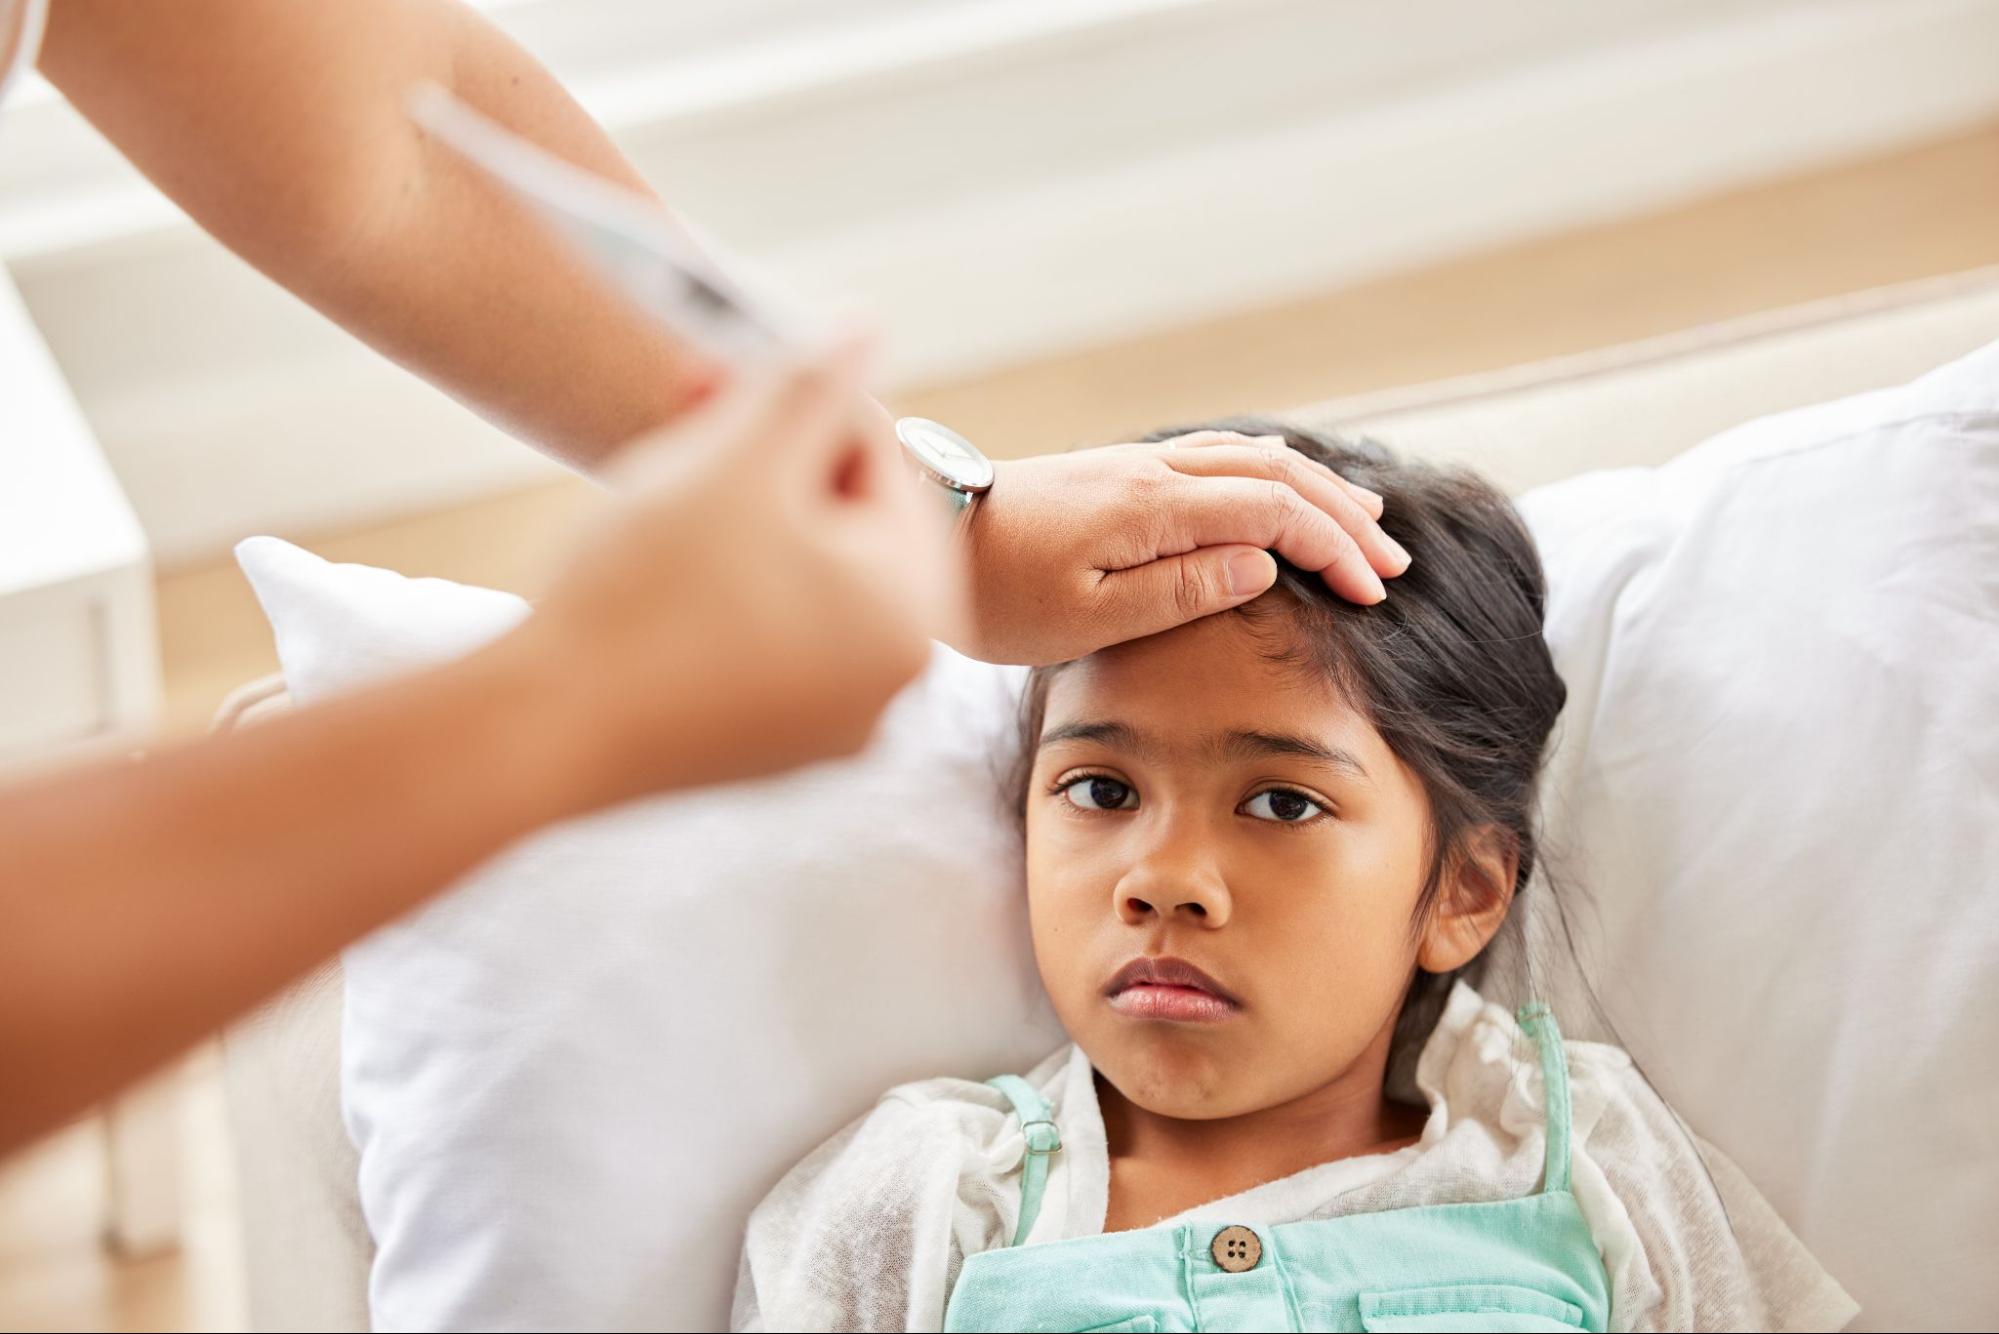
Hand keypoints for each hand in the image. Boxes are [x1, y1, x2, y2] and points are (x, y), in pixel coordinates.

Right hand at [508, 336, 958, 804]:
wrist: (542, 731)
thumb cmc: (646, 590)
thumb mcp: (737, 459)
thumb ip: (813, 383)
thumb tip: (867, 327)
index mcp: (913, 610)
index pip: (881, 462)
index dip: (796, 405)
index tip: (711, 379)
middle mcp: (894, 681)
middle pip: (846, 526)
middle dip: (766, 462)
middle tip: (682, 417)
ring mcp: (834, 725)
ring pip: (801, 579)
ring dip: (739, 518)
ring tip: (658, 496)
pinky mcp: (770, 751)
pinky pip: (764, 641)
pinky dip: (722, 595)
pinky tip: (651, 578)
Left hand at [956, 431, 1410, 664]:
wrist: (917, 534)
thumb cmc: (993, 591)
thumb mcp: (1086, 616)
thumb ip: (1180, 589)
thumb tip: (1264, 564)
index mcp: (1153, 506)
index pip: (1276, 511)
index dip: (1334, 549)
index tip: (1372, 594)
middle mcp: (1152, 471)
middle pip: (1276, 473)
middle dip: (1344, 515)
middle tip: (1393, 562)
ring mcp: (1134, 466)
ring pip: (1248, 457)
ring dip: (1314, 487)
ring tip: (1364, 517)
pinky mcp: (1115, 474)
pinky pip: (1213, 458)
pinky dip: (1266, 473)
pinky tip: (1276, 490)